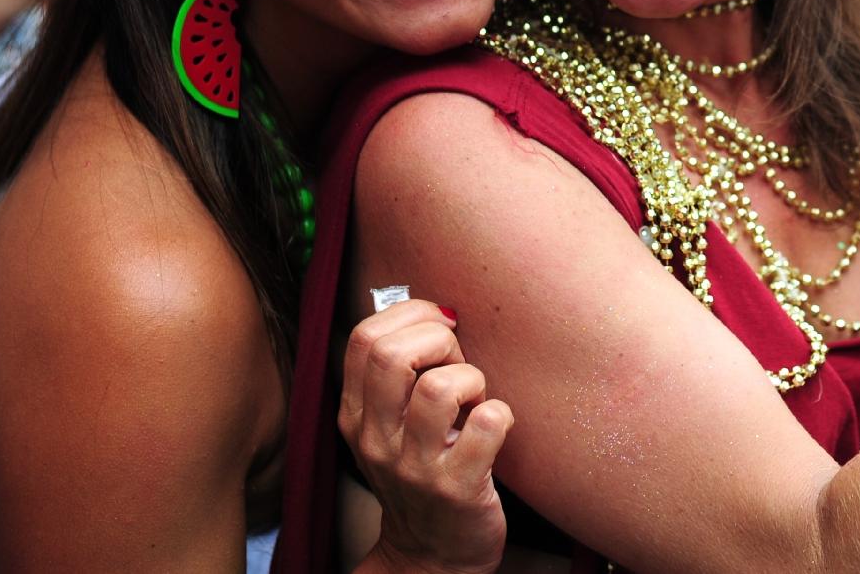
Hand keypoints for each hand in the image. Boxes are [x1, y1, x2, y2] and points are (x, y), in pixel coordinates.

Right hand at [341, 299, 512, 573]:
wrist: (433, 554)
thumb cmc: (423, 471)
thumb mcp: (393, 424)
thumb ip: (401, 373)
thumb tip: (438, 310)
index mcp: (357, 416)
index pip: (365, 338)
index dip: (411, 315)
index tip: (442, 326)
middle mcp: (377, 440)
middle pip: (392, 354)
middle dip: (439, 338)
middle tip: (460, 360)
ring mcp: (415, 467)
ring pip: (441, 387)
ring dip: (472, 378)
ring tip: (476, 398)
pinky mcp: (459, 487)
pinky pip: (488, 423)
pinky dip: (501, 412)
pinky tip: (496, 424)